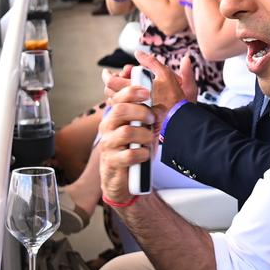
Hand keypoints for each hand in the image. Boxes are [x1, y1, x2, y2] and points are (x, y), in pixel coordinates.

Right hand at [95, 83, 156, 202]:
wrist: (123, 178)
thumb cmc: (134, 149)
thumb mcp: (142, 130)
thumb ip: (149, 117)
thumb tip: (161, 107)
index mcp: (115, 116)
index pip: (119, 97)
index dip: (132, 91)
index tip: (147, 92)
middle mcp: (108, 127)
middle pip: (120, 110)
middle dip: (140, 111)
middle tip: (152, 119)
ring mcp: (109, 144)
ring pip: (126, 132)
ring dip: (144, 135)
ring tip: (149, 139)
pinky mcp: (113, 161)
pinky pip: (129, 154)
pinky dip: (142, 154)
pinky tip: (145, 155)